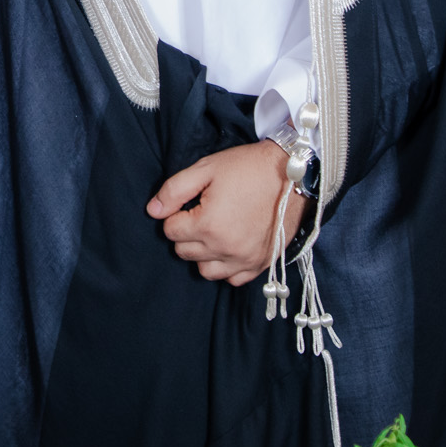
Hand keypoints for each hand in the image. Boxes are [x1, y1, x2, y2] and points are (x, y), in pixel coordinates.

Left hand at [146, 140, 303, 286]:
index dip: (175, 214)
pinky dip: (227, 266)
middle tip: (201, 213)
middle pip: (184, 252)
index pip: (170, 231)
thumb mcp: (205, 169)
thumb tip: (153, 211)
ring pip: (206, 270)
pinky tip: (230, 245)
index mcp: (208, 225)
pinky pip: (233, 279)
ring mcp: (245, 259)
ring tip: (214, 231)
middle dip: (186, 233)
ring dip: (203, 253)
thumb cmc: (248, 167)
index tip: (190, 203)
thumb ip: (173, 191)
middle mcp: (225, 249)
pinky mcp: (262, 263)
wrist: (292, 174)